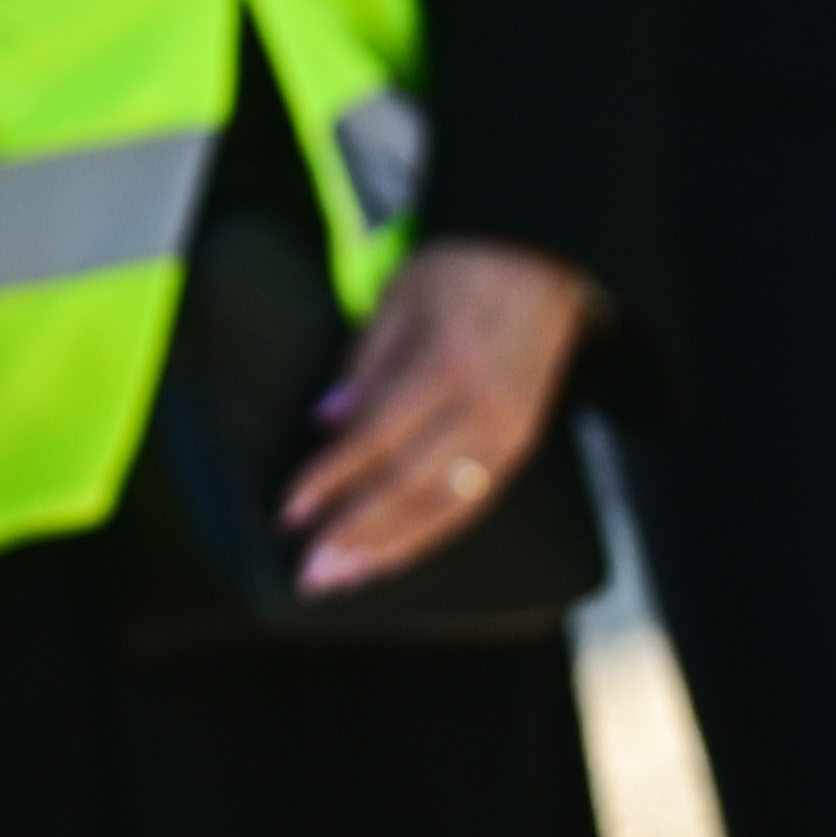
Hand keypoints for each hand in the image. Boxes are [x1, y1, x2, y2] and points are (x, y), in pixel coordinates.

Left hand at [279, 234, 591, 592]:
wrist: (545, 257)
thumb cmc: (463, 267)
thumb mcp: (401, 294)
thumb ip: (364, 363)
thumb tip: (326, 423)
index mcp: (447, 363)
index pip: (376, 438)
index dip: (330, 479)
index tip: (289, 512)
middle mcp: (483, 408)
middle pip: (410, 485)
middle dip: (354, 533)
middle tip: (310, 574)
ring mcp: (509, 432)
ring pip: (444, 507)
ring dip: (389, 548)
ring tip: (343, 579)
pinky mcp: (521, 446)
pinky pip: (472, 505)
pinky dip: (428, 536)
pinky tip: (393, 556)